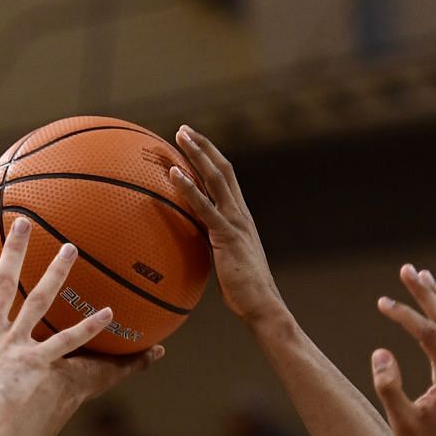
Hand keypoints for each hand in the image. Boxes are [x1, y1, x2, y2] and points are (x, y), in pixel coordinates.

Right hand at [0, 219, 162, 427]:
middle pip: (3, 281)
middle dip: (13, 249)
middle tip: (24, 220)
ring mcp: (13, 343)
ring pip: (39, 300)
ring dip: (56, 273)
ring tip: (70, 247)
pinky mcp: (34, 362)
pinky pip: (66, 342)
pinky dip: (88, 328)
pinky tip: (110, 313)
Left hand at [168, 126, 284, 324]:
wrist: (262, 305)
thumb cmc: (243, 291)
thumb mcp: (225, 263)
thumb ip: (213, 248)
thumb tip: (194, 247)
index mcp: (241, 218)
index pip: (226, 180)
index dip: (211, 159)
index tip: (195, 143)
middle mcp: (240, 214)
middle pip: (222, 170)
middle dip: (202, 147)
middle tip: (183, 129)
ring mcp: (235, 222)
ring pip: (215, 179)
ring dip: (197, 154)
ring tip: (179, 136)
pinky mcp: (227, 236)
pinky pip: (205, 207)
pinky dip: (188, 188)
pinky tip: (173, 174)